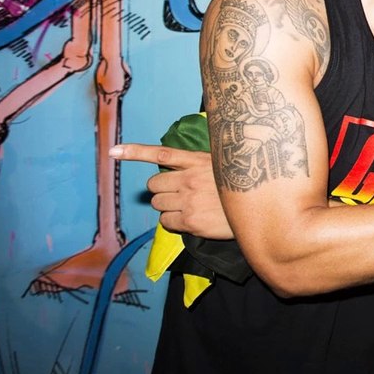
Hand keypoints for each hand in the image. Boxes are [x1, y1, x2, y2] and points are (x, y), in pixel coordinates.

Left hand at [110, 143, 232, 239]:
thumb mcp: (222, 166)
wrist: (259, 211)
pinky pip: (166, 221)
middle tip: (177, 194)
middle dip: (161, 190)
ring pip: (158, 204)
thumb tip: (178, 169)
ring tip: (187, 207)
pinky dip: (174, 222)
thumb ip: (199, 165)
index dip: (135, 152)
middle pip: (154, 184)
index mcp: (198, 161)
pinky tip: (190, 219)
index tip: (114, 151)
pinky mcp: (190, 221)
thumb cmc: (240, 187)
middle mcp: (190, 179)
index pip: (161, 154)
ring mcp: (189, 200)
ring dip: (167, 206)